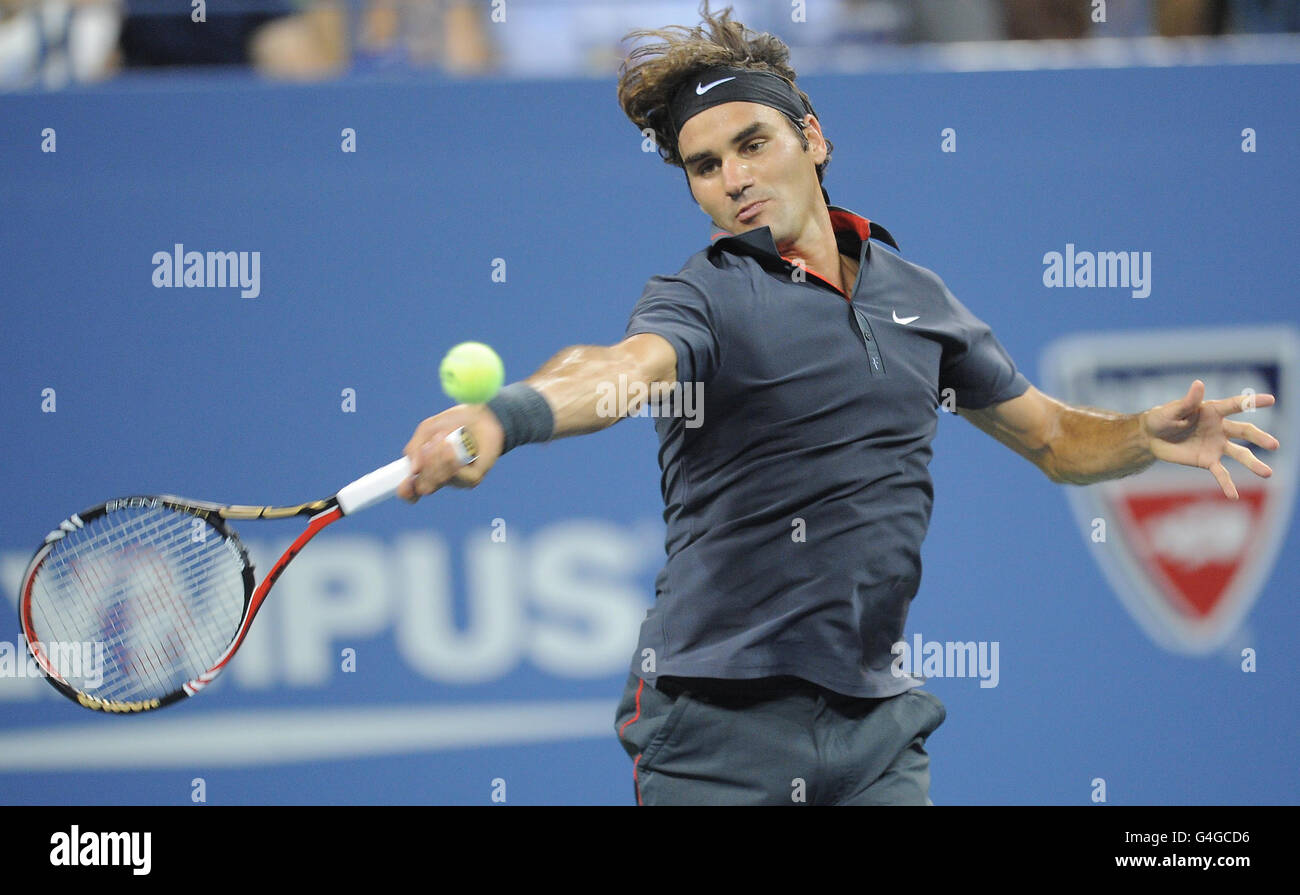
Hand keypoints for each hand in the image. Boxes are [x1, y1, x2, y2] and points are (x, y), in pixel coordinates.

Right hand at [397, 404, 504, 501]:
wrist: (481, 415)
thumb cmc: (454, 422)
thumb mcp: (427, 430)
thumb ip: (414, 448)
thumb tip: (413, 471)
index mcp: (426, 470)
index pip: (412, 491)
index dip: (406, 490)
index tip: (407, 480)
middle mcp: (440, 478)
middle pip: (424, 487)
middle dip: (424, 464)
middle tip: (430, 444)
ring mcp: (457, 480)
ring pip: (439, 480)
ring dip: (438, 457)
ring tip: (445, 438)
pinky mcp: (473, 478)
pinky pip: (457, 475)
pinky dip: (452, 459)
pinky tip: (453, 445)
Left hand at [1141, 380, 1278, 499]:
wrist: (1151, 437)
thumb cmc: (1162, 418)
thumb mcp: (1172, 410)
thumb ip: (1188, 401)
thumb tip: (1199, 383)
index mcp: (1213, 411)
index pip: (1236, 405)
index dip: (1252, 402)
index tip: (1272, 400)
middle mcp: (1220, 428)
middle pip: (1244, 432)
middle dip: (1259, 438)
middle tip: (1274, 445)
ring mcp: (1216, 445)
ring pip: (1239, 454)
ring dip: (1253, 464)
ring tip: (1267, 473)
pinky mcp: (1207, 460)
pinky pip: (1221, 473)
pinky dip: (1227, 484)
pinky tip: (1233, 496)